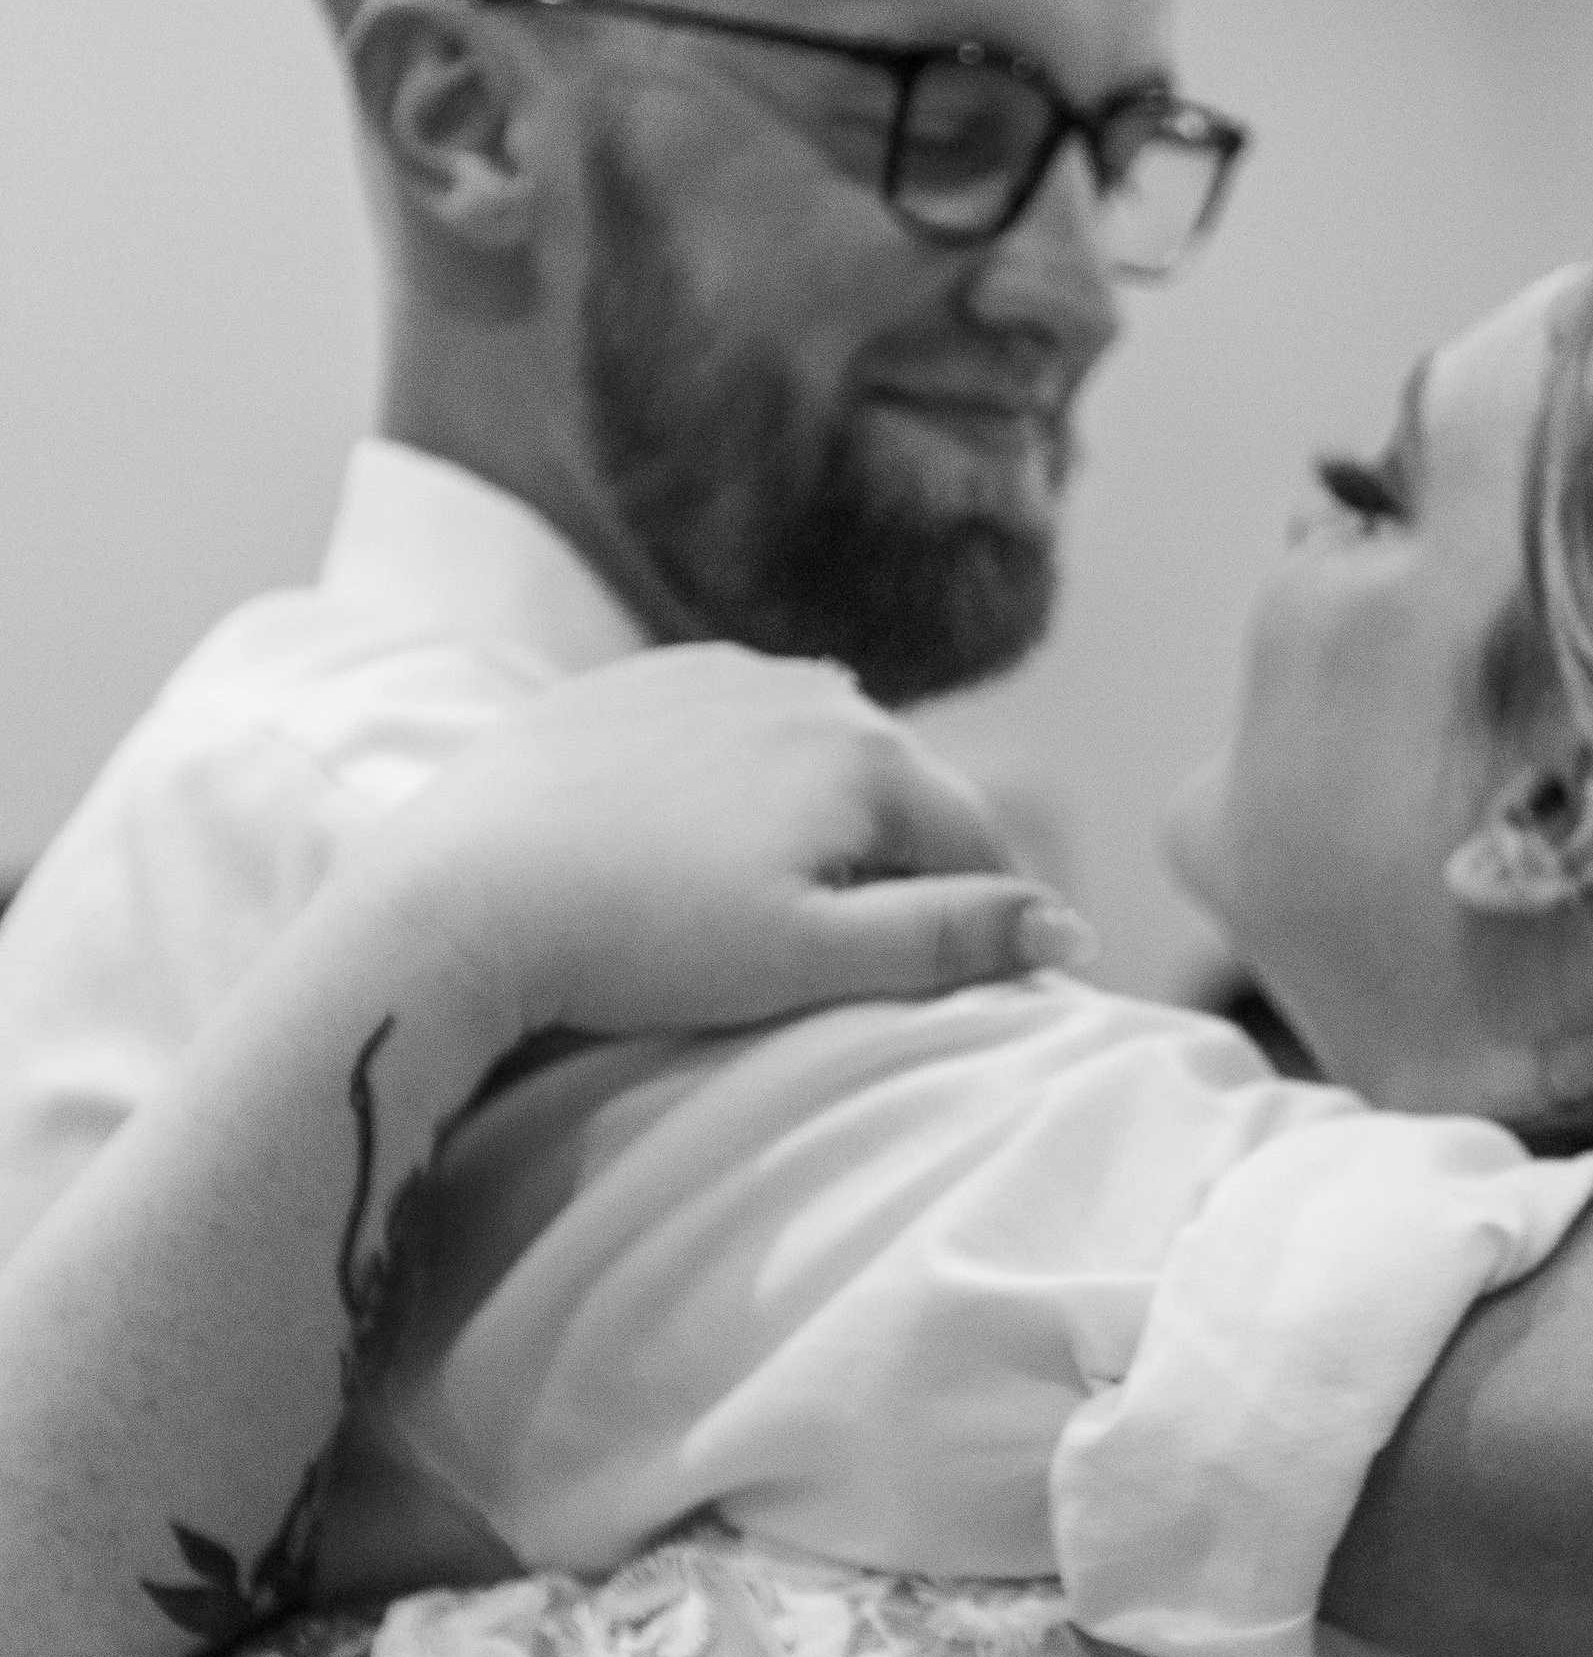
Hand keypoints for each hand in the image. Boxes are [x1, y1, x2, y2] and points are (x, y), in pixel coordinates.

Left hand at [332, 646, 1088, 1042]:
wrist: (457, 897)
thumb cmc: (641, 942)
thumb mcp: (814, 961)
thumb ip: (952, 938)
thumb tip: (1071, 927)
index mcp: (867, 751)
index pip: (977, 843)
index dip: (987, 920)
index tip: (976, 984)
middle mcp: (805, 685)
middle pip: (897, 792)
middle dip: (901, 866)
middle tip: (859, 960)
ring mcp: (712, 672)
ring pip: (811, 756)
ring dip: (820, 822)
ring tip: (770, 909)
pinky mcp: (630, 683)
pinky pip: (724, 732)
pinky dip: (737, 786)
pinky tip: (694, 850)